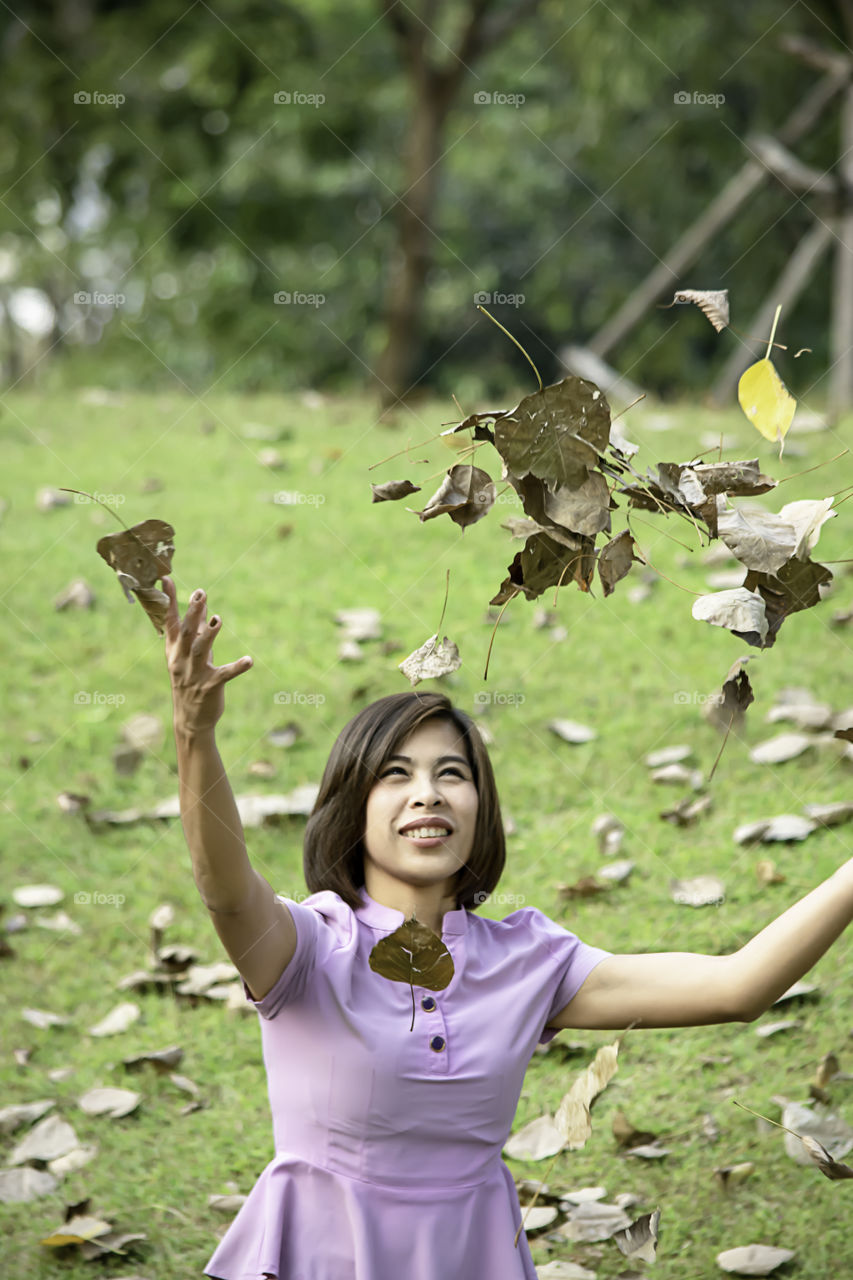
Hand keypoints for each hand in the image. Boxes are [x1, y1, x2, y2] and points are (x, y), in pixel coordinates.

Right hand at [163, 577, 251, 734]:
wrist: (190, 719)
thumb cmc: (190, 681)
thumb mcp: (189, 655)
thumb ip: (196, 630)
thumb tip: (201, 606)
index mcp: (175, 650)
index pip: (170, 621)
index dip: (170, 600)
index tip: (167, 579)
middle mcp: (181, 660)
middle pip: (186, 632)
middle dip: (192, 612)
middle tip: (199, 593)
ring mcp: (195, 674)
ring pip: (201, 649)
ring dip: (210, 634)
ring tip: (218, 619)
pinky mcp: (210, 687)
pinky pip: (224, 675)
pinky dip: (237, 667)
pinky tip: (249, 660)